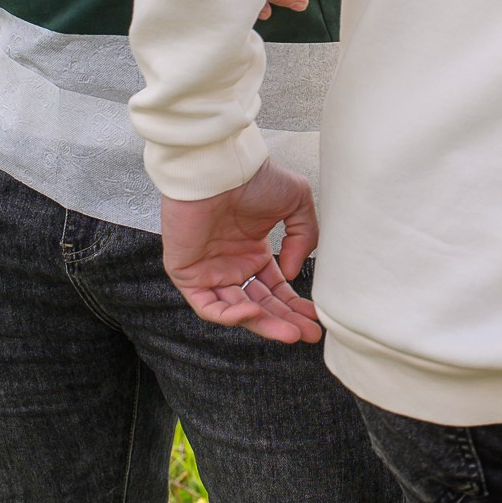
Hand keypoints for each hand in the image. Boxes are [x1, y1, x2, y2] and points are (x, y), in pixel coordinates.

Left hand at [159, 160, 322, 343]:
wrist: (221, 167)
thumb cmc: (254, 177)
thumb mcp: (296, 201)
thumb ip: (304, 237)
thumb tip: (292, 273)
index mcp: (251, 250)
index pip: (274, 289)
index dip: (294, 306)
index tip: (315, 321)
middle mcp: (230, 264)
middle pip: (259, 305)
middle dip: (284, 322)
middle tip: (307, 335)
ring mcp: (208, 270)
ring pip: (235, 311)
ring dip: (262, 324)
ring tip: (289, 333)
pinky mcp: (186, 273)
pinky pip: (207, 306)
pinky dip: (229, 315)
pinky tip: (254, 312)